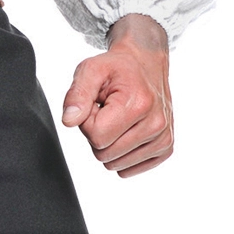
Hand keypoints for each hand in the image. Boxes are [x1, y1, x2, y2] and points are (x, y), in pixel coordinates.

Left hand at [61, 13, 172, 177]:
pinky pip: (129, 169)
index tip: (94, 104)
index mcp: (138, 103)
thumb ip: (76, 95)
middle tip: (105, 110)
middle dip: (97, 133)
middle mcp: (156, 124)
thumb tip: (68, 121)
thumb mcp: (91, 70)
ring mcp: (163, 139)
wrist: (145, 64)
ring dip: (109, 143)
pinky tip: (126, 130)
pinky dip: (121, 153)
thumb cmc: (116, 68)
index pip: (97, 136)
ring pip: (116, 165)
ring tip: (117, 118)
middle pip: (104, 154)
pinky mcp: (165, 149)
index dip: (87, 121)